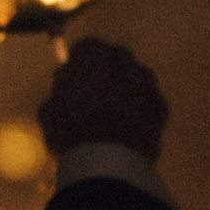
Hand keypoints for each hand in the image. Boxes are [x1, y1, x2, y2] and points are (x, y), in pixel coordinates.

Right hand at [37, 38, 168, 162]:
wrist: (109, 158)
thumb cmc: (71, 129)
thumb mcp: (48, 112)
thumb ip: (56, 96)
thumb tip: (60, 94)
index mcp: (90, 52)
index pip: (82, 51)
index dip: (74, 70)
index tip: (68, 88)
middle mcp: (122, 58)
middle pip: (111, 62)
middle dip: (102, 78)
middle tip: (89, 105)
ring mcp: (146, 80)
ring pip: (132, 82)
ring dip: (123, 94)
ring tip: (108, 123)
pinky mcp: (161, 104)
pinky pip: (146, 104)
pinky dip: (139, 114)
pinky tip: (126, 134)